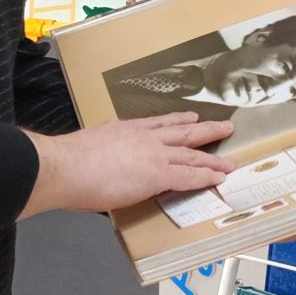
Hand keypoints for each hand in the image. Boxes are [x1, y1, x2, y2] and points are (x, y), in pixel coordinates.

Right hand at [20, 113, 234, 217]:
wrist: (66, 166)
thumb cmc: (69, 162)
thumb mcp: (90, 148)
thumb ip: (103, 154)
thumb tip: (100, 166)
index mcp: (125, 129)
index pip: (158, 124)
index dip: (177, 121)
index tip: (189, 118)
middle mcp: (144, 137)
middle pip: (182, 132)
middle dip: (205, 130)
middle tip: (224, 126)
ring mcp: (154, 154)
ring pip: (192, 152)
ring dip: (213, 155)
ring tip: (229, 158)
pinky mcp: (159, 173)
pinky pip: (190, 174)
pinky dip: (207, 175)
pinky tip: (219, 176)